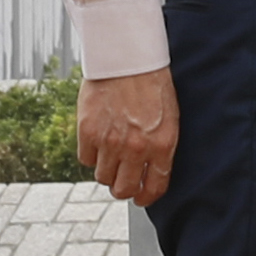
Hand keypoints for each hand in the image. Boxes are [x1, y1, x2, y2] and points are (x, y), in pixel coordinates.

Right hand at [79, 68, 178, 204]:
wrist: (128, 57)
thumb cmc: (151, 83)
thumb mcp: (169, 116)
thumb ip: (160, 146)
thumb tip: (151, 172)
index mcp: (162, 144)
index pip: (154, 187)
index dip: (146, 197)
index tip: (141, 198)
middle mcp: (136, 148)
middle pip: (124, 189)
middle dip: (123, 188)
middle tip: (121, 179)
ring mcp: (111, 142)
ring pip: (103, 178)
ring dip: (106, 169)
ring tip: (110, 152)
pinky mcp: (88, 133)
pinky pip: (86, 159)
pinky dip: (91, 153)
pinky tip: (98, 137)